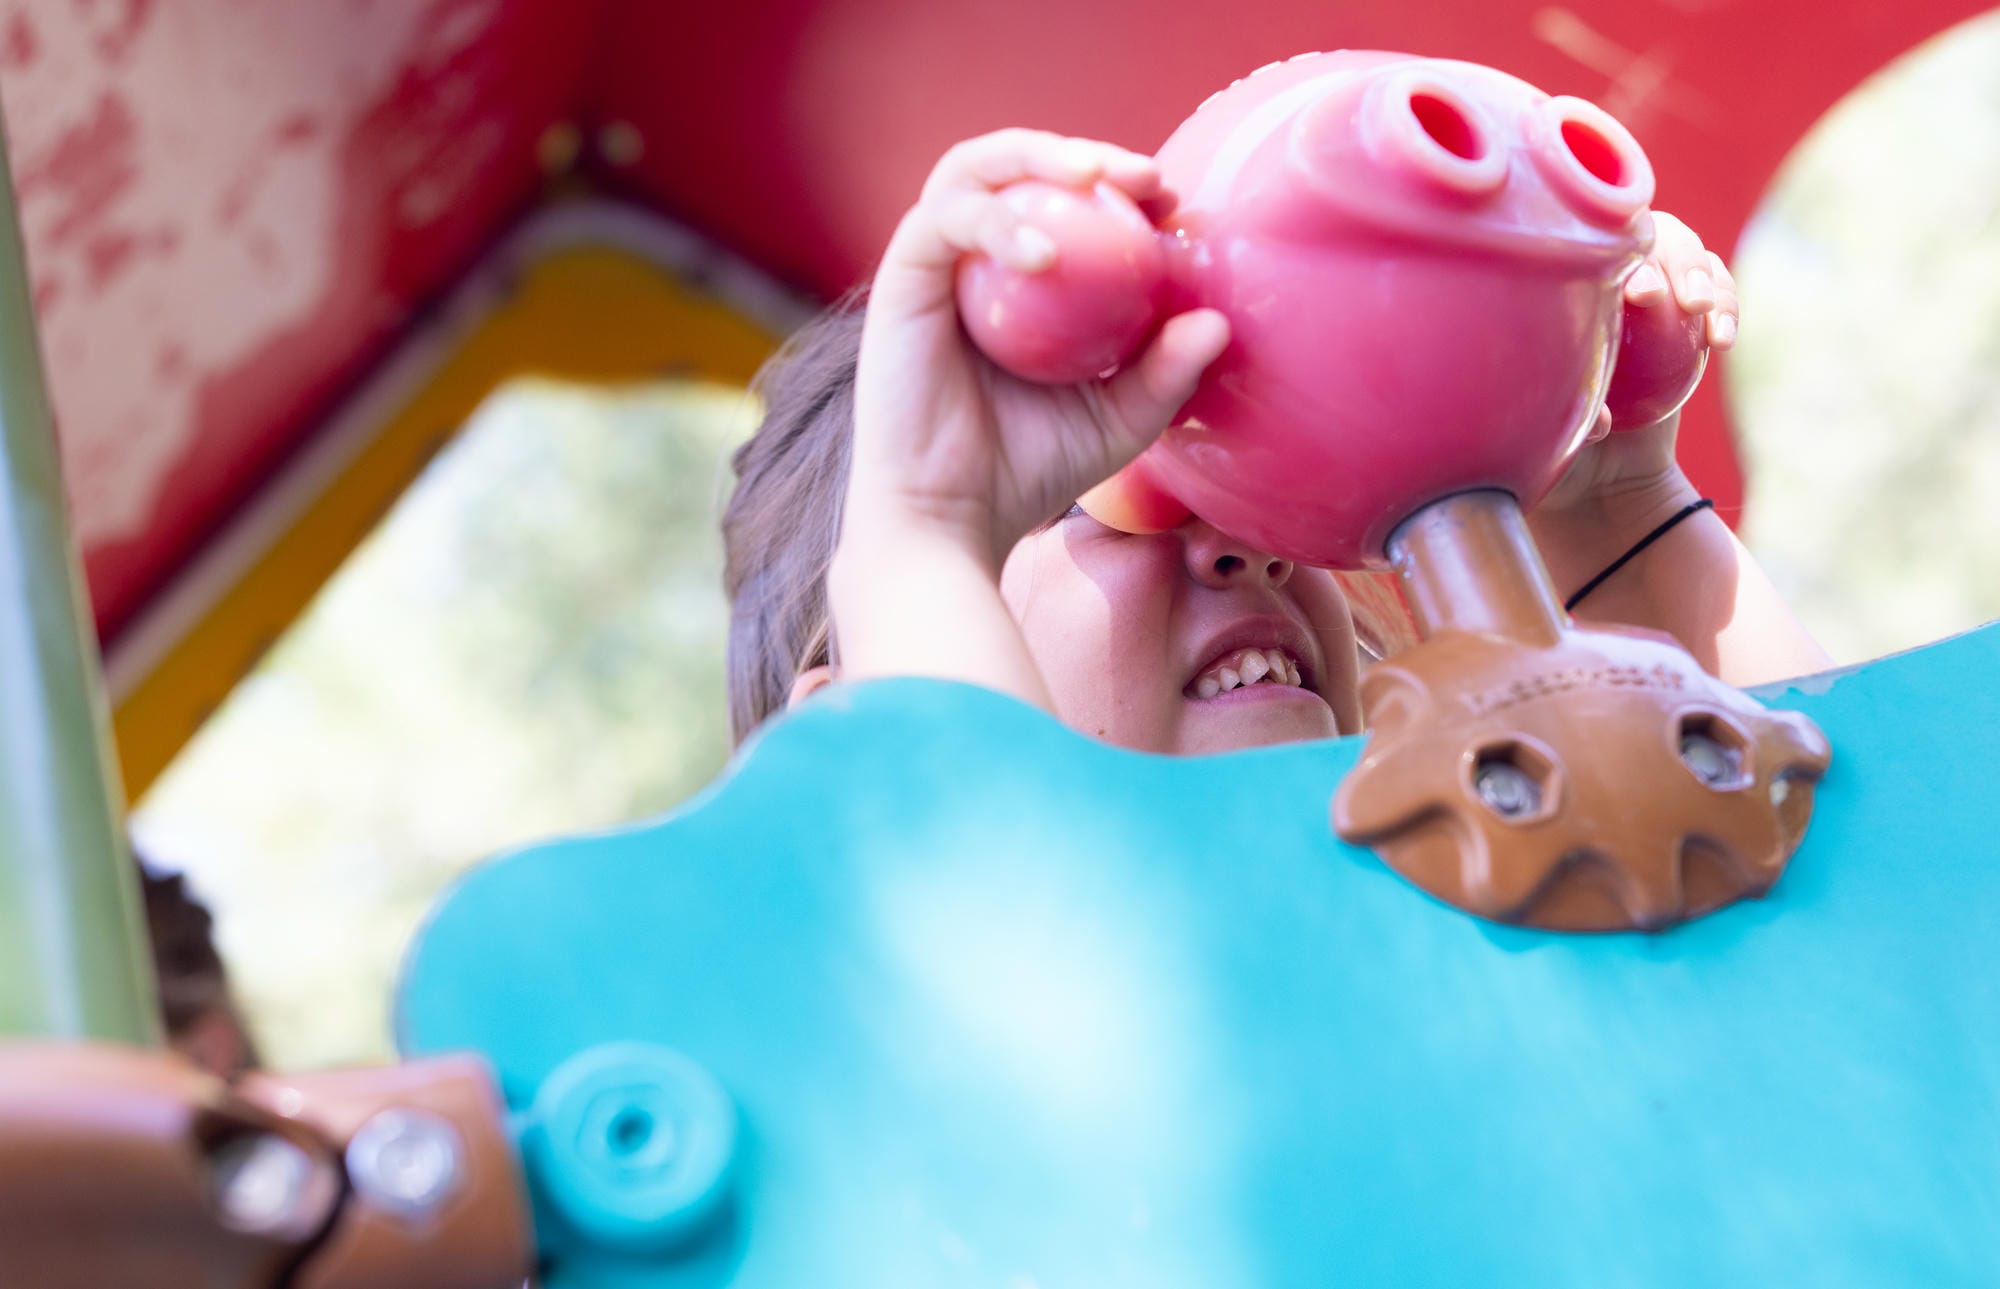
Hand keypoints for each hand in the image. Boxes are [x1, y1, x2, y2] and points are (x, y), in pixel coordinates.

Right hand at [844, 129, 1230, 568]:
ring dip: (1036, 159)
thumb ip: (1164, 374)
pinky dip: (998, 225)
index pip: (1061, 205)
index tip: (1171, 204)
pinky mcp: (900, 280)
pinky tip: (1045, 257)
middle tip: (1141, 175)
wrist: (947, 520)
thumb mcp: (1117, 421)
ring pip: (973, 171)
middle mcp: (967, 262)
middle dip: (1080, 153)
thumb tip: (1218, 321)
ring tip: (1092, 181)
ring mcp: (930, 266)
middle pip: (1016, 166)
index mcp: (1013, 282)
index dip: (1117, 186)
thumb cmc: (1025, 473)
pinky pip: (944, 222)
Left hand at [1537, 211, 1737, 516]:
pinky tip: (1722, 340)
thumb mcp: (1551, 442)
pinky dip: (1727, 307)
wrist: (1605, 477)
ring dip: (1702, 274)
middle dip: (1666, 257)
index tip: (1636, 296)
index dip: (1616, 256)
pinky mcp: (1692, 316)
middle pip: (1646, 234)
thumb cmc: (1560, 453)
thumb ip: (1572, 423)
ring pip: (1687, 251)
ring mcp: (1657, 293)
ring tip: (1701, 311)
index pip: (1587, 249)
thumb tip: (1601, 418)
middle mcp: (1607, 279)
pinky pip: (1718, 295)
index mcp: (1560, 294)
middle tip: (1670, 299)